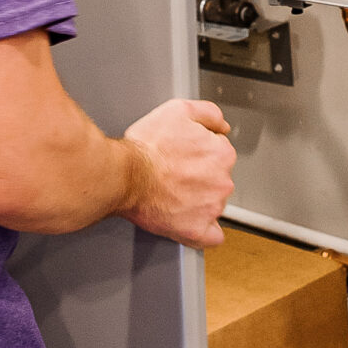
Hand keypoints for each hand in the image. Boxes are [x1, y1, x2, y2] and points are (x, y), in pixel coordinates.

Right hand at [122, 97, 235, 246]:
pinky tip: (188, 222)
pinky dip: (202, 231)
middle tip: (174, 175)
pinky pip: (210, 237)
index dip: (200, 154)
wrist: (124, 175)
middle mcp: (223, 182)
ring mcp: (211, 208)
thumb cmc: (146, 146)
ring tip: (171, 194)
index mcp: (222, 154)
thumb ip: (209, 113)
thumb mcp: (178, 110)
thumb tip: (222, 126)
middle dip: (200, 178)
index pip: (220, 155)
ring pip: (212, 205)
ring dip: (198, 201)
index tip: (184, 156)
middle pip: (217, 180)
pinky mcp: (196, 230)